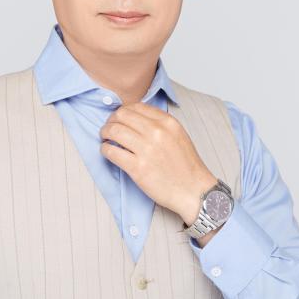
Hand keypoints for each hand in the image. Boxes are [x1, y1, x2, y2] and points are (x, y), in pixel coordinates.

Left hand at [99, 102, 218, 224]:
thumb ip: (160, 124)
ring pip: (114, 131)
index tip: (119, 119)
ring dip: (105, 133)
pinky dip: (105, 149)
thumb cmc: (186, 166)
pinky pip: (111, 151)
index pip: (136, 106)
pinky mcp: (137, 168)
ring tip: (106, 139)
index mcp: (167, 122)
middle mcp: (157, 132)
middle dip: (111, 121)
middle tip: (108, 129)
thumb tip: (134, 117)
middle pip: (122, 115)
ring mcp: (146, 150)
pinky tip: (107, 151)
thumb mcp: (178, 135)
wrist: (194, 191)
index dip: (123, 111)